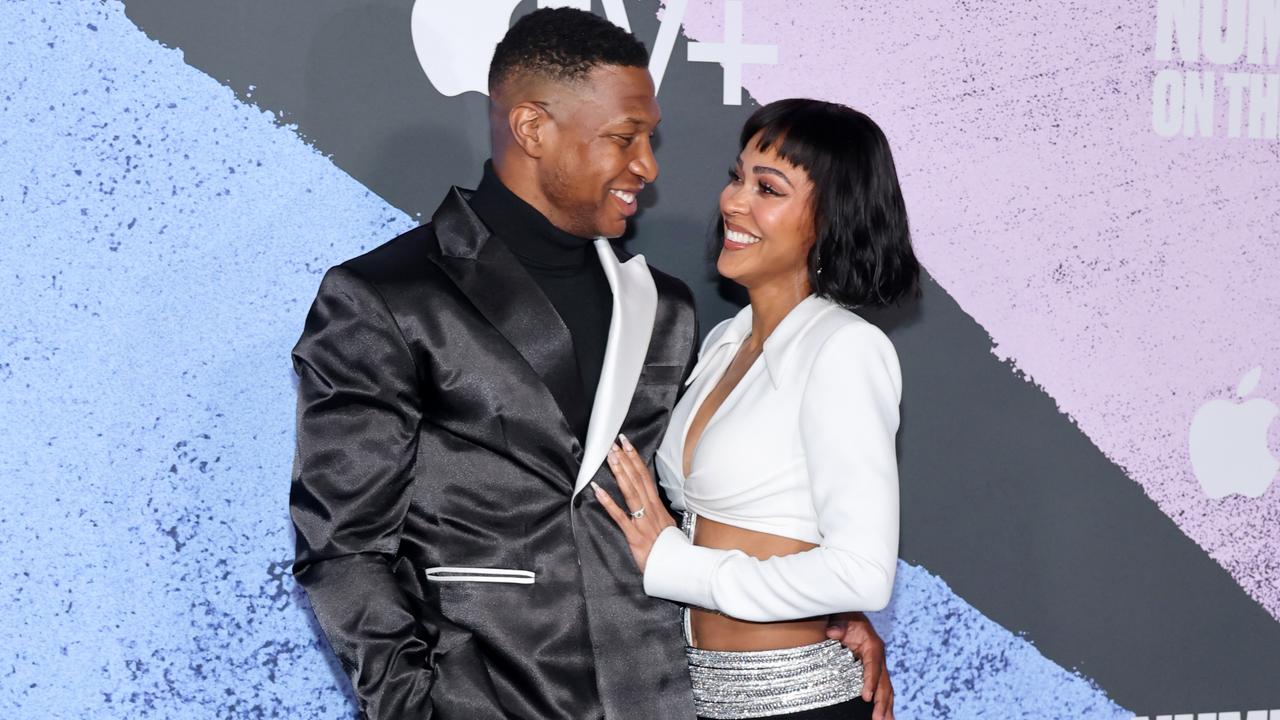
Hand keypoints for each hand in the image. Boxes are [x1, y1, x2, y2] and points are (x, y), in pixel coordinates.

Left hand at [593, 433, 677, 571]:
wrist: (677, 567)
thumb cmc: (669, 549)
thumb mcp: (666, 525)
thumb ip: (656, 512)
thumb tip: (650, 502)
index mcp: (656, 506)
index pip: (645, 476)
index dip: (635, 459)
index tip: (627, 445)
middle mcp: (651, 509)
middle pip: (638, 479)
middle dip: (626, 460)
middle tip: (615, 444)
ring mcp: (643, 521)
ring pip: (630, 492)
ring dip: (620, 473)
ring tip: (610, 458)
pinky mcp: (635, 535)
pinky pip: (620, 516)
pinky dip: (609, 503)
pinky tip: (598, 491)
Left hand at [827, 612, 893, 719]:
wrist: (852, 619)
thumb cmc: (846, 621)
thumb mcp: (842, 620)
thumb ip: (838, 626)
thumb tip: (832, 632)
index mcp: (873, 647)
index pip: (873, 667)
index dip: (871, 682)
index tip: (866, 697)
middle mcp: (879, 659)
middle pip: (883, 683)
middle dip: (881, 703)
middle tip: (878, 719)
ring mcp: (879, 668)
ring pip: (886, 690)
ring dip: (886, 708)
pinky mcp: (876, 674)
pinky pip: (883, 691)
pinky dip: (885, 705)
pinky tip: (885, 717)